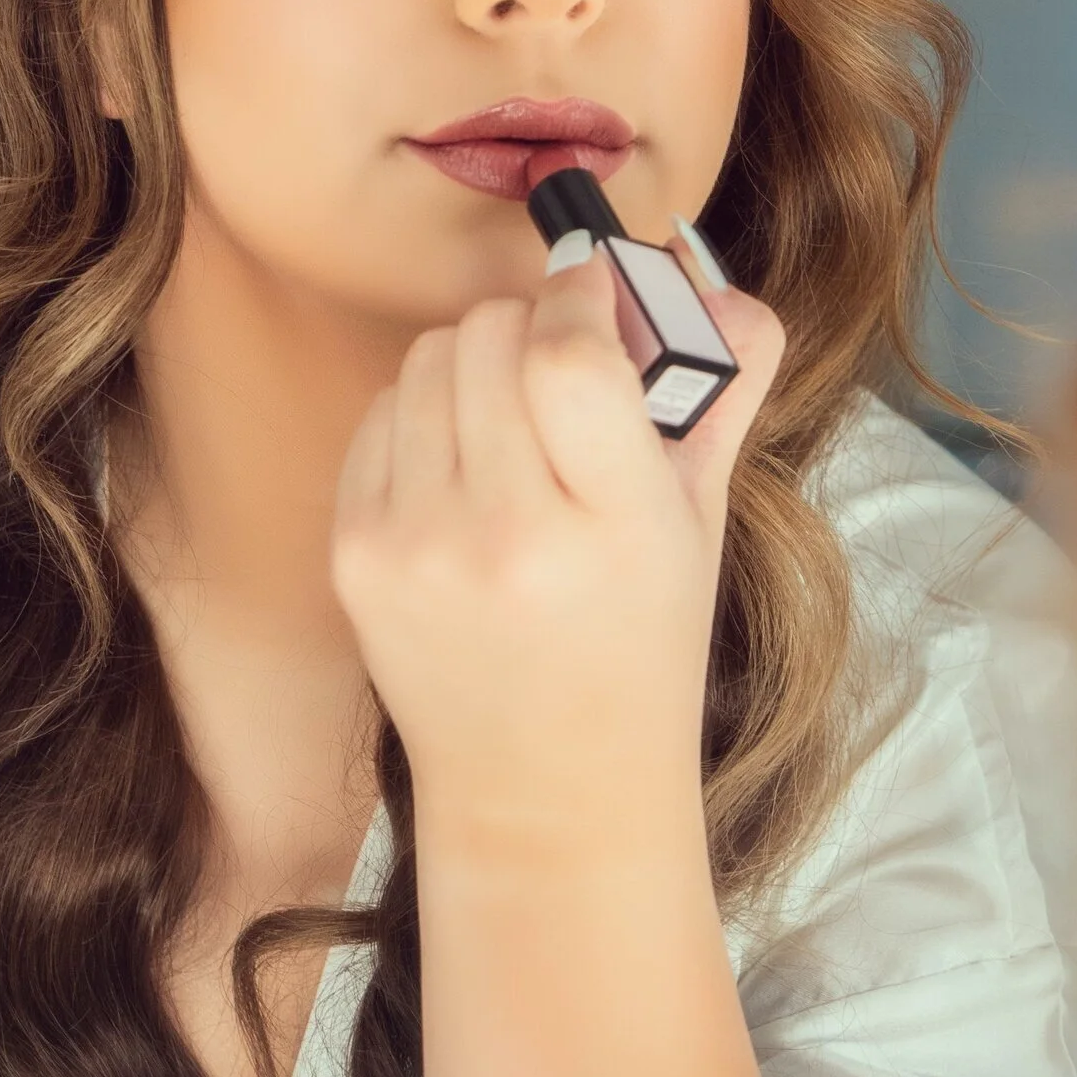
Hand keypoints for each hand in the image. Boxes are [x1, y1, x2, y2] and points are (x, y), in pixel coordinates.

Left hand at [330, 248, 782, 865]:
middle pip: (490, 336)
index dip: (582, 297)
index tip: (597, 292)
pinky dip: (426, 411)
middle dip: (532, 325)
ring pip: (429, 358)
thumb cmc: (637, 647)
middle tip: (562, 362)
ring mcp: (418, 549)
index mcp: (613, 529)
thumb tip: (713, 284)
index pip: (570, 356)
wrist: (544, 791)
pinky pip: (381, 412)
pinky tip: (465, 464)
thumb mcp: (700, 524)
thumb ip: (720, 390)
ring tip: (514, 417)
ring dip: (476, 360)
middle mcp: (505, 538)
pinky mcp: (356, 556)